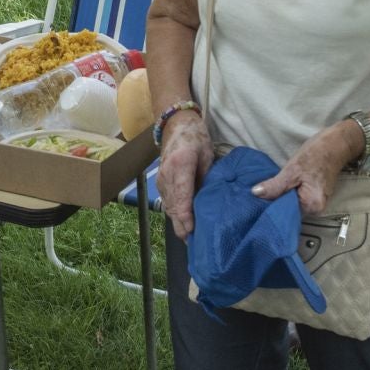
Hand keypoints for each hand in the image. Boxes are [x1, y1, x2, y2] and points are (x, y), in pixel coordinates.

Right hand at [157, 112, 212, 240]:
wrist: (175, 124)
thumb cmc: (196, 137)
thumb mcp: (207, 156)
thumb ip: (207, 179)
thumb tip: (210, 203)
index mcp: (180, 165)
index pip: (182, 197)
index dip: (186, 217)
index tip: (193, 232)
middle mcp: (166, 175)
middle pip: (173, 207)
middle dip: (183, 227)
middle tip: (196, 245)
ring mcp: (161, 180)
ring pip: (169, 208)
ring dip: (179, 224)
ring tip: (192, 240)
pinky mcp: (160, 184)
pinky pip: (168, 203)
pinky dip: (176, 215)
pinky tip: (185, 225)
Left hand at [254, 122, 362, 215]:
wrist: (337, 144)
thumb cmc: (317, 154)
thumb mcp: (292, 169)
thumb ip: (275, 185)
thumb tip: (256, 194)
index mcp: (311, 206)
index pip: (284, 213)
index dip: (269, 205)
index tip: (255, 199)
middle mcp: (315, 210)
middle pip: (287, 209)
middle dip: (274, 200)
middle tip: (258, 191)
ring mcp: (315, 203)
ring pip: (290, 203)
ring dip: (280, 195)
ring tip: (267, 187)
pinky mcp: (313, 196)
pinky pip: (295, 197)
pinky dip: (287, 192)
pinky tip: (279, 186)